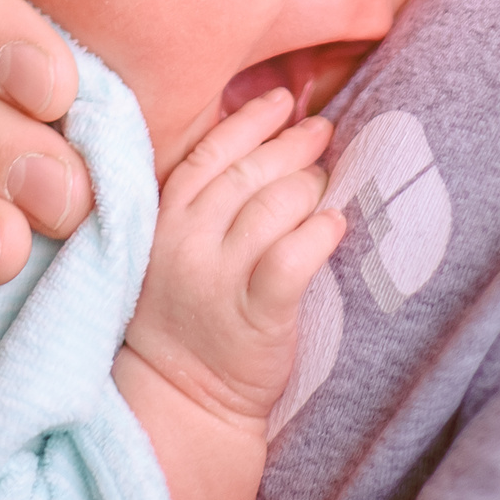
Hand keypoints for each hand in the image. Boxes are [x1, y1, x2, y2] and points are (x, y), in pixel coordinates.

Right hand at [124, 88, 345, 427]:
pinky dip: (320, 233)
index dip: (250, 121)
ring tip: (329, 181)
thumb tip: (264, 144)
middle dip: (292, 145)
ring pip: (274, 207)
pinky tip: (336, 226)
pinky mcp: (254, 315)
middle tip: (323, 132)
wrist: (180, 398)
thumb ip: (204, 203)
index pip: (210, 152)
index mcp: (162, 220)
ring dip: (310, 186)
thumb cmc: (187, 317)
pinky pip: (294, 258)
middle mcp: (185, 243)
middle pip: (248, 173)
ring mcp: (218, 279)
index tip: (283, 101)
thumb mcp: (173, 250)